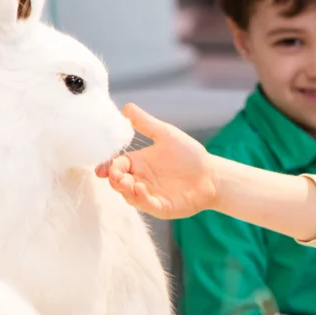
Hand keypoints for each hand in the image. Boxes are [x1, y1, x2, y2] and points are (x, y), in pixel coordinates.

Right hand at [95, 103, 216, 218]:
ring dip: (124, 190)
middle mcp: (141, 180)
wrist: (212, 174)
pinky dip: (140, 198)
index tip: (103, 168)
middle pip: (119, 182)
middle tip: (116, 175)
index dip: (109, 166)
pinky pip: (146, 205)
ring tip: (127, 182)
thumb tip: (127, 107)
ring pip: (129, 195)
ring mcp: (150, 195)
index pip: (117, 165)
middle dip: (114, 179)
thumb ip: (146, 123)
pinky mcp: (161, 207)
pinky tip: (141, 189)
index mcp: (139, 163)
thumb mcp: (166, 135)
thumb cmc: (190, 154)